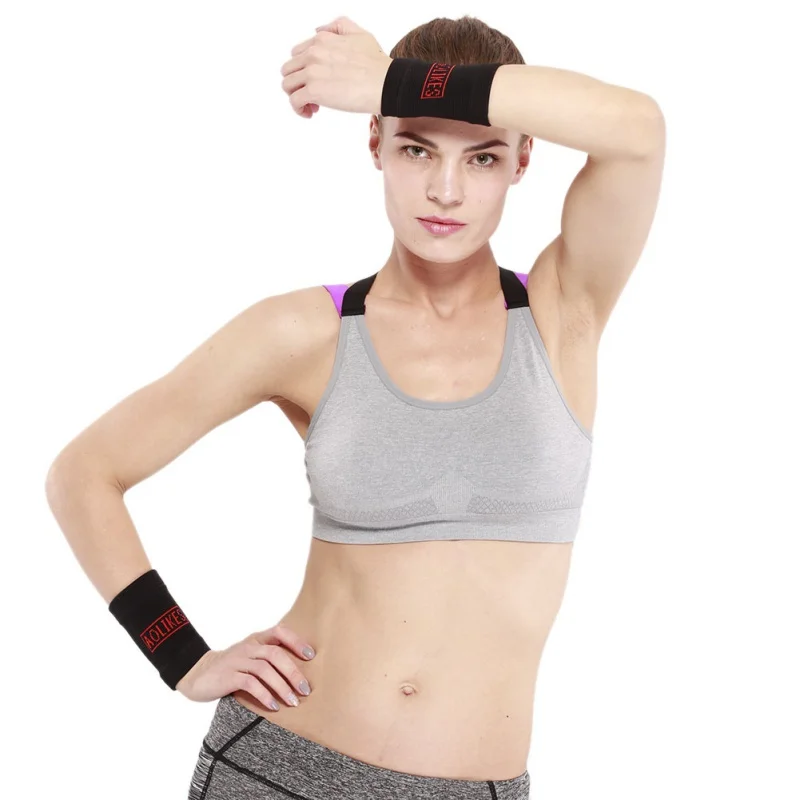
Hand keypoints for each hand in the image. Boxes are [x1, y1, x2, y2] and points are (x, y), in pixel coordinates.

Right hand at [176, 623, 314, 708]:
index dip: (296, 641)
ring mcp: (237, 660)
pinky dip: (264, 695)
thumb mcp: (250, 657)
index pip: (280, 631)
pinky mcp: (228, 676)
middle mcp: (248, 647)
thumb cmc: (231, 668)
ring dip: (282, 687)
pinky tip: (273, 706)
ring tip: (293, 701)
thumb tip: (299, 673)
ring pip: (264, 669)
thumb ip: (268, 658)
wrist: (198, 675)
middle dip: (293, 672)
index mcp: (256, 639)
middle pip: (275, 654)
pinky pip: (250, 684)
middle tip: (305, 689)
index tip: (311, 656)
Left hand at [279, 16, 391, 117]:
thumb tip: (318, 30)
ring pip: (287, 85)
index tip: (316, 81)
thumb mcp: (359, 33)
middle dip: (298, 83)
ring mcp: (311, 72)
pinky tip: (311, 113)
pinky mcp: (314, 91)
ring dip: (297, 97)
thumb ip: (337, 27)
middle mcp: (313, 53)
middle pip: (289, 70)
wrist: (385, 83)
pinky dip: (299, 109)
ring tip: (312, 106)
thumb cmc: (377, 63)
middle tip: (313, 96)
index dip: (304, 70)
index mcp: (321, 40)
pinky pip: (294, 101)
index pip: (298, 55)